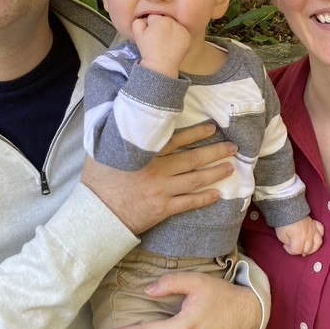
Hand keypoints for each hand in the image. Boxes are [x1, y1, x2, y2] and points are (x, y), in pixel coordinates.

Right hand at [82, 122, 236, 235]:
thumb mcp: (102, 151)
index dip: (196, 134)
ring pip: (195, 180)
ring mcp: (162, 191)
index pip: (177, 140)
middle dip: (215, 152)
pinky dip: (204, 199)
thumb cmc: (98, 181)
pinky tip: (217, 195)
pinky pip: (189, 203)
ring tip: (230, 168)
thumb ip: (115, 134)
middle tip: (233, 148)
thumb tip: (119, 114)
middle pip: (193, 159)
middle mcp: (158, 171)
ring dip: (215, 173)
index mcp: (146, 155)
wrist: (96, 214)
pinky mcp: (163, 209)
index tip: (212, 128)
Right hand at [133, 14, 192, 77]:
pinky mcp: (188, 37)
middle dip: (161, 26)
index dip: (149, 26)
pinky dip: (178, 37)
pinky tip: (173, 45)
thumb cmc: (148, 50)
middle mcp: (173, 22)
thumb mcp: (138, 35)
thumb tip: (144, 19)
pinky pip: (182, 33)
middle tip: (158, 40)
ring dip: (170, 31)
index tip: (150, 35)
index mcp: (160, 19)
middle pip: (165, 20)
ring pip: (174, 26)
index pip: (153, 17)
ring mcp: (182, 29)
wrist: (161, 65)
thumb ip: (138, 22)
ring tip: (166, 43)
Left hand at [275, 217, 323, 255]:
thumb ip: (288, 244)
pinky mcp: (315, 224)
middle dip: (300, 250)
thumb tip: (293, 247)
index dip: (290, 251)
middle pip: (308, 249)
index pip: (297, 251)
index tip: (286, 246)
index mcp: (298, 238)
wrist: (288, 209)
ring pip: (318, 243)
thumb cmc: (283, 222)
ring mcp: (313, 229)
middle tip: (295, 247)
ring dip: (313, 248)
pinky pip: (321, 231)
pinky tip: (314, 237)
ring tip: (307, 248)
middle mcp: (308, 235)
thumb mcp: (281, 235)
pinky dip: (319, 235)